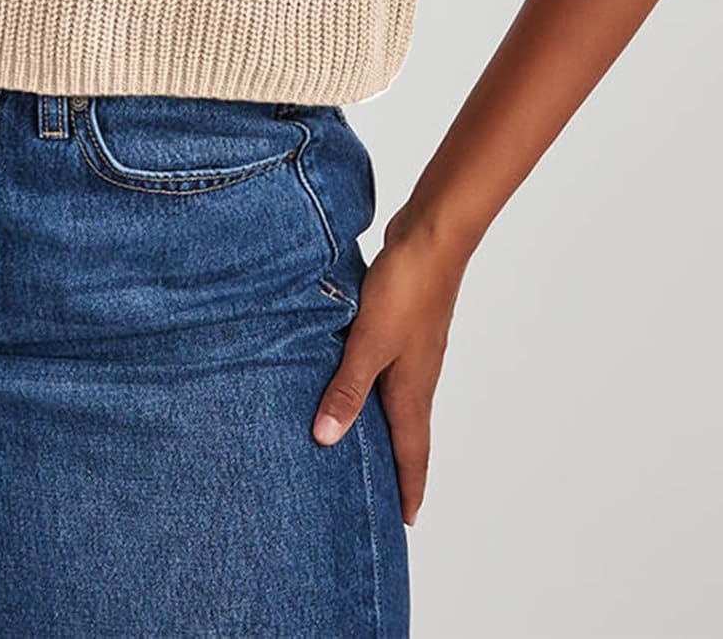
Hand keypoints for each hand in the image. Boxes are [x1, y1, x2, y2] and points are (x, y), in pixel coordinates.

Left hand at [311, 208, 468, 525]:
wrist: (432, 237)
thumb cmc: (406, 288)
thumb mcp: (369, 342)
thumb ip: (348, 388)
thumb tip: (326, 439)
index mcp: (413, 389)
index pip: (413, 453)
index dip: (409, 488)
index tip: (408, 523)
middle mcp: (417, 375)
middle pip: (408, 433)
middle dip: (399, 467)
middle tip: (387, 498)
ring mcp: (413, 350)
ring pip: (398, 400)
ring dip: (384, 426)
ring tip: (365, 446)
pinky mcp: (404, 326)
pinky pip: (389, 370)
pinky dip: (374, 388)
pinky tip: (355, 380)